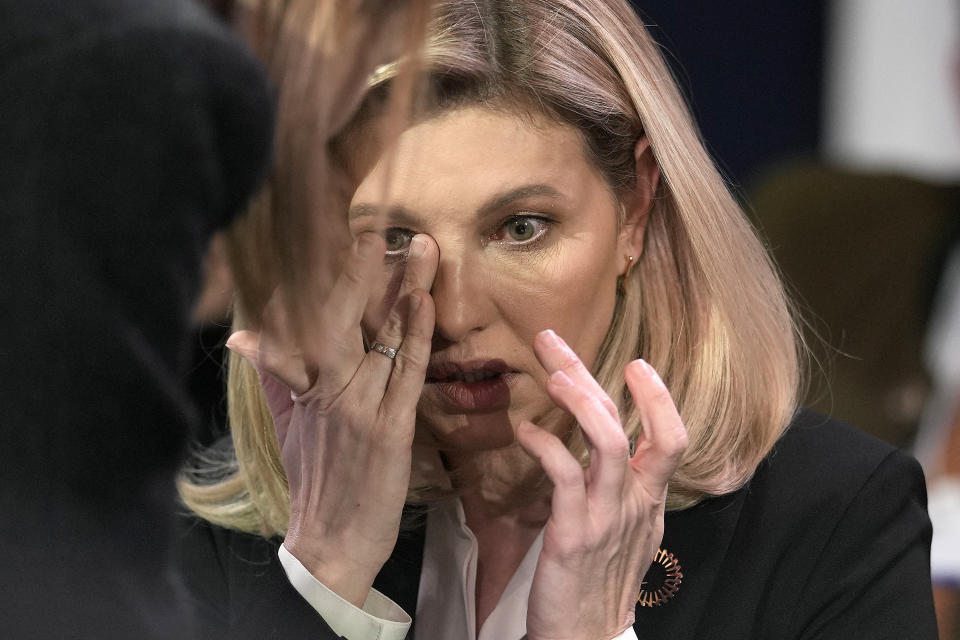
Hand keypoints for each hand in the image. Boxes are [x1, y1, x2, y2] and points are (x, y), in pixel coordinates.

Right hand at [227, 232, 438, 605]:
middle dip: (365, 270)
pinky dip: (415, 336)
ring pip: (382, 337)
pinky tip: (425, 304)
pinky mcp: (390, 427)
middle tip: (382, 228)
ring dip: (405, 290)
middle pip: (347, 317)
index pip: (316, 318)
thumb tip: (247, 336)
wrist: (330, 542)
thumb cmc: (312, 482)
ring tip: (422, 249)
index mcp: (305, 383)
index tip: (351, 239)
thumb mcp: (286, 426)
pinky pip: (405, 373)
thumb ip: (274, 376)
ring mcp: (360, 405)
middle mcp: (328, 386)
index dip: (335, 279)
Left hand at [517, 329, 687, 639]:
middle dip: (589, 374)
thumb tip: (614, 443)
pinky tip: (525, 431)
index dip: (660, 397)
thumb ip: (627, 486)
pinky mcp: (574, 533)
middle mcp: (635, 502)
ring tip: (550, 374)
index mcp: (650, 498)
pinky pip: (566, 477)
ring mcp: (607, 517)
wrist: (587, 636)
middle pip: (626, 424)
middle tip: (552, 340)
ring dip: (578, 401)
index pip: (673, 437)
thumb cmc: (601, 580)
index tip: (636, 362)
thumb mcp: (629, 530)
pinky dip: (546, 445)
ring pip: (607, 442)